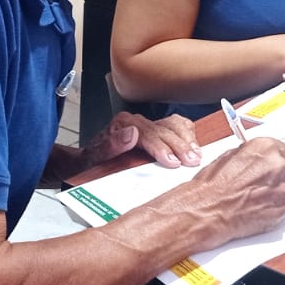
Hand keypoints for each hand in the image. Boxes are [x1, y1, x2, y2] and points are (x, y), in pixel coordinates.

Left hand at [80, 112, 200, 169]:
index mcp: (123, 124)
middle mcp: (137, 121)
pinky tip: (194, 146)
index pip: (147, 134)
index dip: (161, 147)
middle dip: (180, 146)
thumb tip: (131, 134)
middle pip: (164, 129)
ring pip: (174, 124)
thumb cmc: (91, 162)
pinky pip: (176, 125)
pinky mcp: (156, 130)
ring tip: (196, 155)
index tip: (172, 161)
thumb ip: (111, 145)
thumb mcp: (93, 157)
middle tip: (191, 161)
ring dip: (187, 139)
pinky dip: (188, 133)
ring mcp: (148, 125)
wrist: (87, 161)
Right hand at [180, 138, 284, 245]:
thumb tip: (258, 158)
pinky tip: (259, 207)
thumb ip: (251, 156)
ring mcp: (281, 187)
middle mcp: (277, 165)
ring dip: (278, 193)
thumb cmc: (212, 186)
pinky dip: (275, 208)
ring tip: (258, 198)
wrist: (207, 209)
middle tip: (265, 185)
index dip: (279, 160)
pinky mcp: (281, 208)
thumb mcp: (229, 158)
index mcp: (265, 148)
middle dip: (281, 177)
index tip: (275, 165)